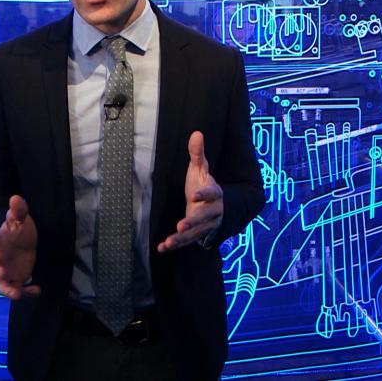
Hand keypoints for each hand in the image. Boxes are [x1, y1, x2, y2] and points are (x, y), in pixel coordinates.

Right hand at [0, 195, 39, 299]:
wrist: (24, 244)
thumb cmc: (18, 231)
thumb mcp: (20, 219)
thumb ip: (18, 211)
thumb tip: (16, 197)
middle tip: (1, 272)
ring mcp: (4, 271)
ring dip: (5, 288)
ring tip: (14, 293)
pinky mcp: (15, 280)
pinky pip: (17, 289)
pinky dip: (26, 292)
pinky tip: (37, 290)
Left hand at [158, 131, 223, 251]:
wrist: (218, 207)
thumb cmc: (206, 185)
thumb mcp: (201, 169)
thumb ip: (198, 153)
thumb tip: (197, 132)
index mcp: (215, 194)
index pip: (212, 194)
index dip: (204, 195)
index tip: (195, 196)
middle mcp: (212, 212)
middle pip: (204, 219)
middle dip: (192, 222)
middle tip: (181, 225)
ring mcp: (205, 225)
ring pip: (195, 234)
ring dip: (182, 238)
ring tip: (169, 241)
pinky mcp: (196, 234)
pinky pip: (187, 242)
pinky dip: (175, 245)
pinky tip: (162, 248)